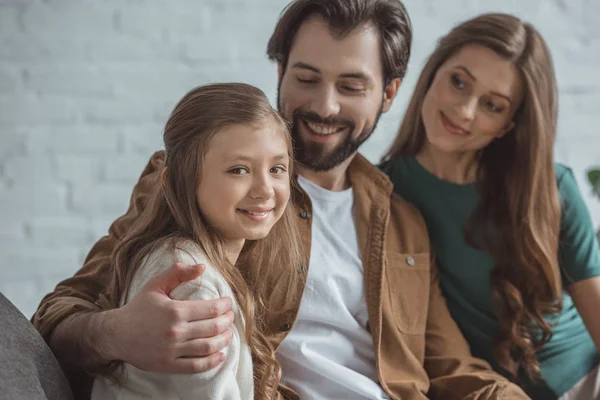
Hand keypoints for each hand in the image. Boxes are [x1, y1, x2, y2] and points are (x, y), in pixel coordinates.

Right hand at [104, 262, 234, 372]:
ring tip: (229, 334)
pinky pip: (197, 366)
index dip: (225, 306)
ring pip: (208, 347)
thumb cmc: (138, 307)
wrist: (116, 335)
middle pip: (213, 327)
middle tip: (230, 317)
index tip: (228, 303)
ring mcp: (172, 350)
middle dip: (227, 321)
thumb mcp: (155, 284)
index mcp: (175, 311)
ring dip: (224, 340)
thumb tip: (202, 267)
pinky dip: (213, 361)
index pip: (211, 309)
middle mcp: (175, 331)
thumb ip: (178, 272)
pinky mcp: (169, 365)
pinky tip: (221, 354)